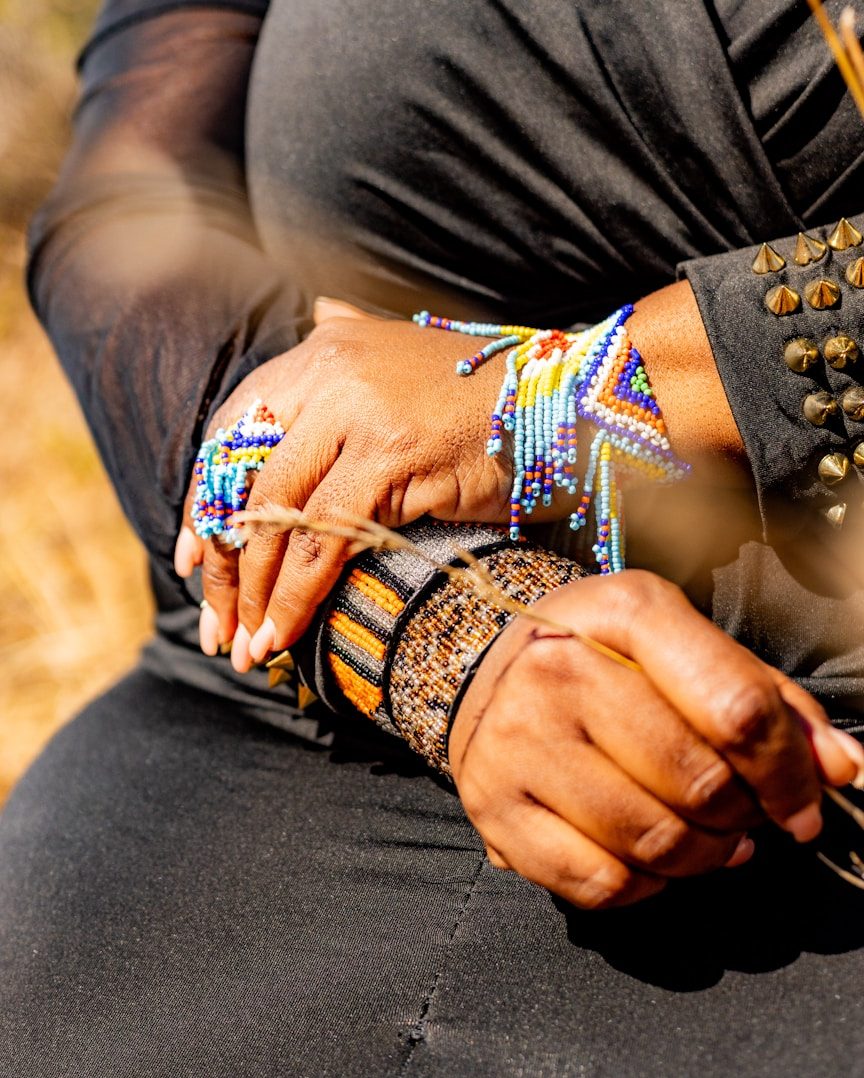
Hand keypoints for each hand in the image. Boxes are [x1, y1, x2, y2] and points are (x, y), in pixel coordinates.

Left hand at [175, 299, 525, 664]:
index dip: (203, 499)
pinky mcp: (391, 456)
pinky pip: (324, 537)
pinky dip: (296, 592)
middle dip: (219, 561)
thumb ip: (348, 363)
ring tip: (245, 644)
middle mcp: (329, 372)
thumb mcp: (402, 370)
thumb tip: (310, 331)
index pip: (233, 431)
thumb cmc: (485, 400)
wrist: (565, 399)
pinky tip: (284, 631)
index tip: (191, 558)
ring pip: (276, 513)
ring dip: (251, 589)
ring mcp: (359, 412)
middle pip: (243, 478)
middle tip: (214, 622)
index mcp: (322, 352)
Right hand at [449, 570, 863, 908]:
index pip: (735, 708)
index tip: (803, 801)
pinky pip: (600, 884)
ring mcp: (517, 741)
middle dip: (742, 814)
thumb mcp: (681, 642)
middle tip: (739, 810)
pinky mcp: (491, 805)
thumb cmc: (602, 655)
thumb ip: (765, 697)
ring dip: (702, 856)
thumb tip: (841, 768)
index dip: (789, 771)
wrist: (488, 669)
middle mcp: (557, 670)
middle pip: (700, 783)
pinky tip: (647, 856)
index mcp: (622, 613)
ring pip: (652, 842)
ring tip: (703, 836)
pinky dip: (645, 885)